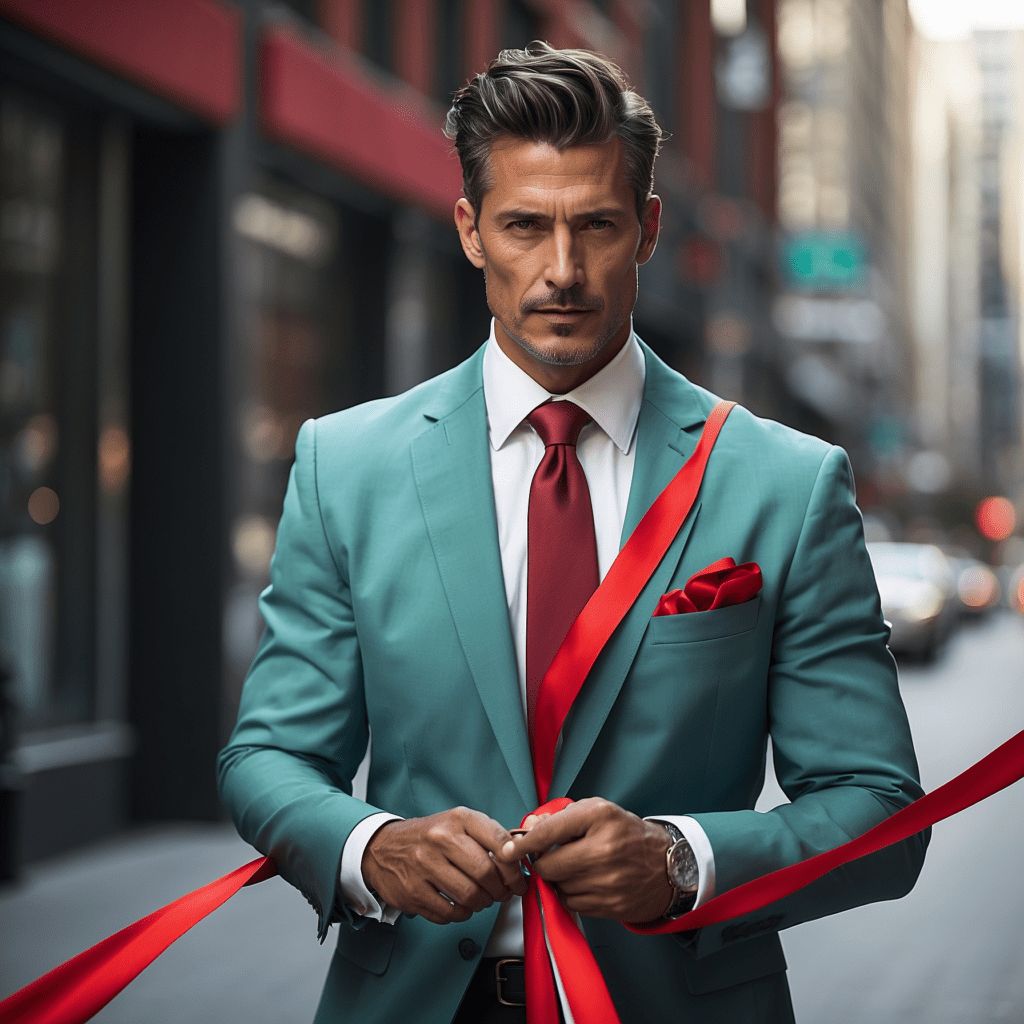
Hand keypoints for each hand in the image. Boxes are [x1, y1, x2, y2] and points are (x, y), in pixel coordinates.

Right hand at [361, 807, 528, 924]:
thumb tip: (520, 858)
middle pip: (486, 873)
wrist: (383, 847)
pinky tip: (461, 906)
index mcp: (458, 819)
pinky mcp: (412, 891)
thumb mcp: (459, 823)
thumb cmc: (430, 836)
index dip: (515, 867)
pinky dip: (462, 914)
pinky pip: (449, 913)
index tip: (519, 879)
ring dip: (483, 903)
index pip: (499, 842)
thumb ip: (489, 837)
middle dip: (501, 890)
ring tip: (482, 899)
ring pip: (470, 896)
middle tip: (503, 894)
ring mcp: (423, 865)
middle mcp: (440, 838)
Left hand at [497, 797, 673, 922]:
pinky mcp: (610, 905)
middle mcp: (604, 849)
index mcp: (600, 817)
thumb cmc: (626, 834)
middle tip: (548, 857)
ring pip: (558, 886)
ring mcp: (608, 881)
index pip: (550, 831)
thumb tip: (528, 827)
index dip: (523, 842)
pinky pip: (572, 903)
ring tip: (574, 867)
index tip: (507, 849)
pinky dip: (570, 894)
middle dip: (541, 863)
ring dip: (557, 879)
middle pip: (548, 866)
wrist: (668, 865)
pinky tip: (584, 882)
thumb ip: (561, 817)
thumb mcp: (597, 811)